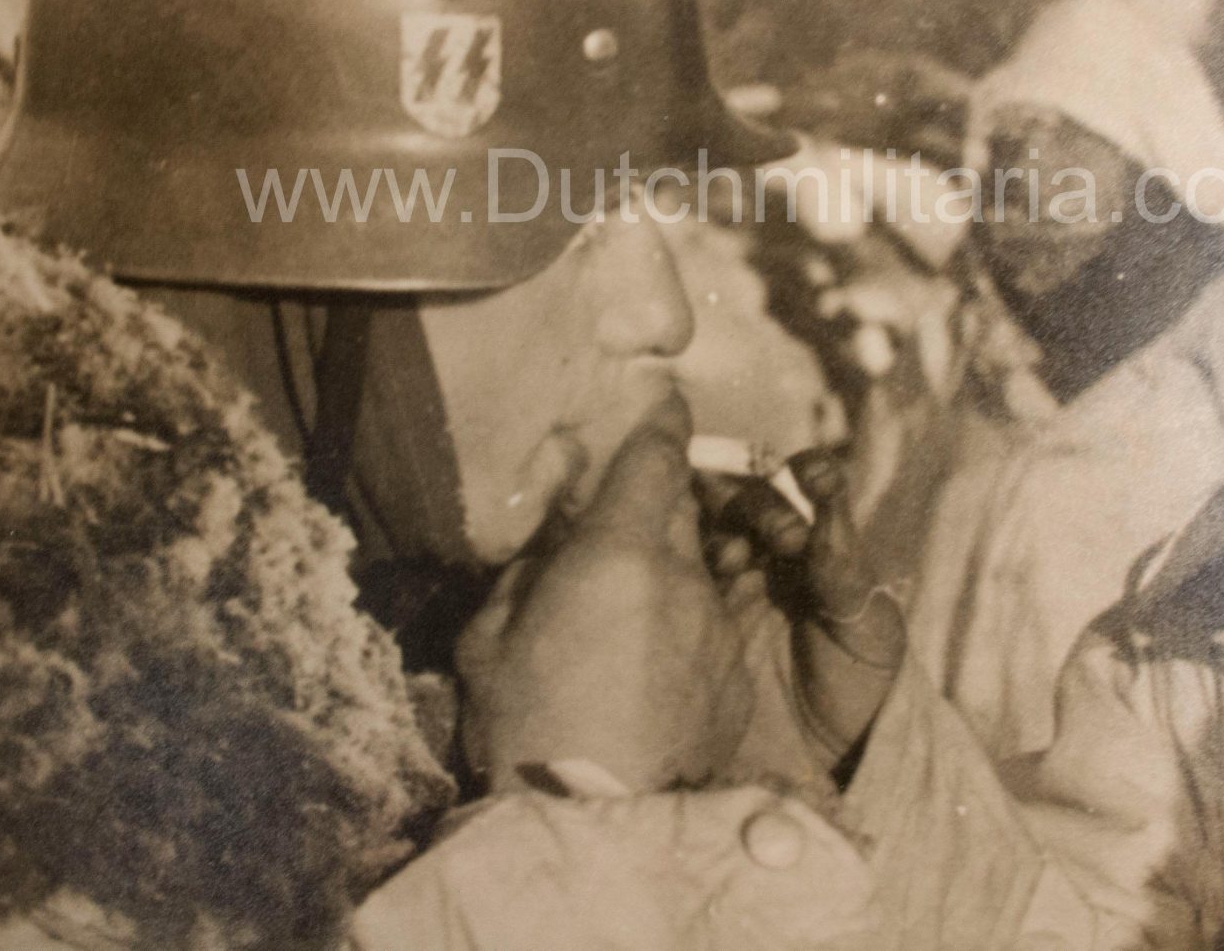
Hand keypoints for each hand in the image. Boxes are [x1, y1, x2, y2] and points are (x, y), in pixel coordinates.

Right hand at [457, 414, 753, 794]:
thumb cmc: (523, 729)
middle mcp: (682, 579)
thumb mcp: (491, 636)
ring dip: (669, 572)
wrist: (591, 828)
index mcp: (618, 554)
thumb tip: (551, 532)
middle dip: (652, 506)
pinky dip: (685, 627)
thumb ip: (527, 567)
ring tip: (626, 607)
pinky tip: (647, 663)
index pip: (654, 455)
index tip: (663, 396)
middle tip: (616, 521)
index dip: (660, 417)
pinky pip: (709, 628)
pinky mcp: (733, 680)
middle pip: (678, 510)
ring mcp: (716, 630)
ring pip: (698, 570)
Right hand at [698, 443, 906, 767]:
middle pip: (749, 502)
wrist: (827, 766)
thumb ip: (845, 570)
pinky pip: (679, 581)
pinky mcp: (694, 621)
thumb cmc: (861, 689)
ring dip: (719, 531)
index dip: (808, 474)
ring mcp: (727, 588)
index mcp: (817, 548)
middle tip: (780, 533)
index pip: (807, 490)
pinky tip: (696, 583)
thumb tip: (821, 505)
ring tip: (733, 559)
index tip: (811, 476)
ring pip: (710, 533)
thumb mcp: (870, 632)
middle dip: (756, 504)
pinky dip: (683, 568)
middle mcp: (769, 558)